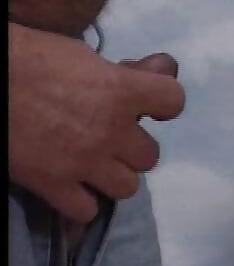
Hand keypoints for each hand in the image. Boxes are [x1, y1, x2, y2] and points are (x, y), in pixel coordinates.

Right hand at [9, 22, 185, 222]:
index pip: (173, 101)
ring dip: (113, 177)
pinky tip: (70, 189)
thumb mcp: (81, 54)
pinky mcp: (54, 185)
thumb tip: (161, 68)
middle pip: (150, 156)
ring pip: (127, 187)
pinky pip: (87, 211)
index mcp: (120, 91)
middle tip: (110, 140)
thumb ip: (123, 72)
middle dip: (132, 149)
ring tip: (93, 166)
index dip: (164, 103)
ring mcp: (85, 162)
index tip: (150, 105)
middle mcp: (111, 130)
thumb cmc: (27, 56)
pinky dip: (81, 203)